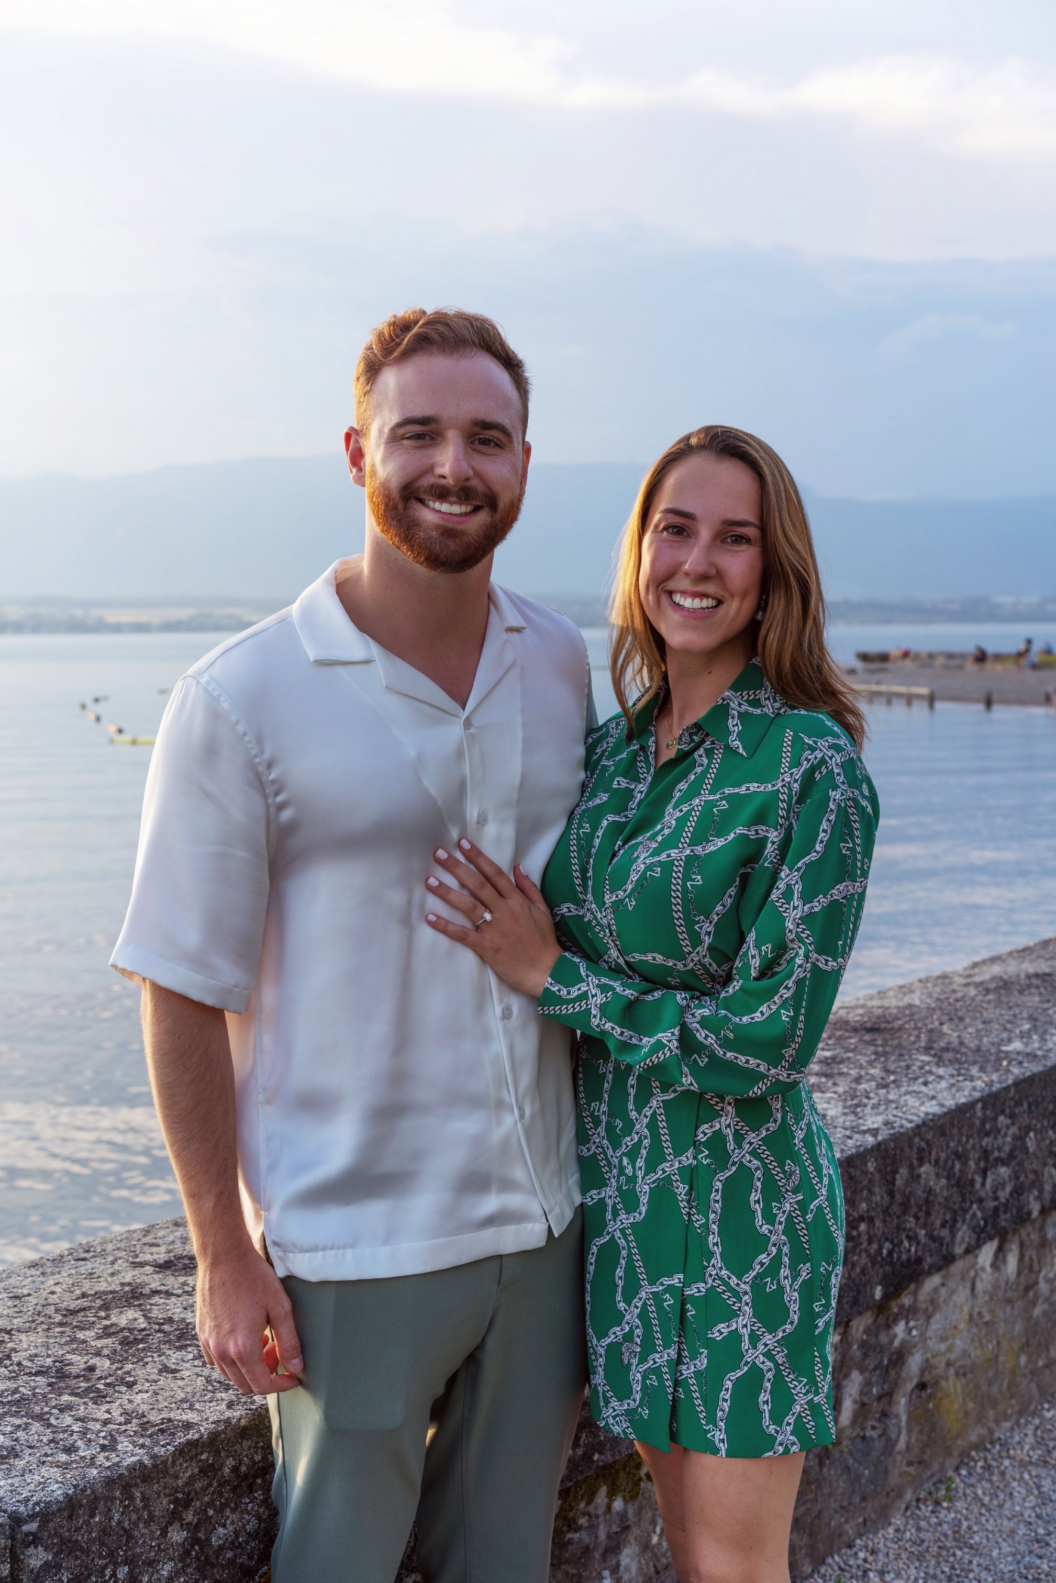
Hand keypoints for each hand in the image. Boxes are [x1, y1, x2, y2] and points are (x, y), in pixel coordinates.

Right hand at [196, 1243, 303, 1395]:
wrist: (223, 1256)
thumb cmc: (254, 1278)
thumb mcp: (280, 1307)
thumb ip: (289, 1341)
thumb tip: (296, 1367)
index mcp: (242, 1348)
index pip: (261, 1385)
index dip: (281, 1385)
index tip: (293, 1376)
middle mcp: (222, 1351)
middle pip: (245, 1385)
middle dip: (266, 1375)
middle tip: (279, 1352)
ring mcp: (209, 1343)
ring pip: (230, 1374)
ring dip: (249, 1367)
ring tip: (264, 1341)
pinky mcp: (202, 1333)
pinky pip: (216, 1361)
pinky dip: (232, 1359)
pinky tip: (245, 1337)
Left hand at [424, 838, 561, 996]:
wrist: (547, 972)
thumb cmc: (544, 942)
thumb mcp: (542, 910)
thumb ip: (529, 888)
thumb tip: (517, 866)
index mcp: (517, 901)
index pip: (495, 874)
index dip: (478, 858)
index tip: (463, 844)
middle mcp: (504, 911)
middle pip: (478, 884)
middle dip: (457, 867)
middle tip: (439, 853)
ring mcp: (494, 929)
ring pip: (468, 905)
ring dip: (447, 892)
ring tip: (429, 881)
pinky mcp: (487, 947)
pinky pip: (463, 934)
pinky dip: (446, 926)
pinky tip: (430, 917)